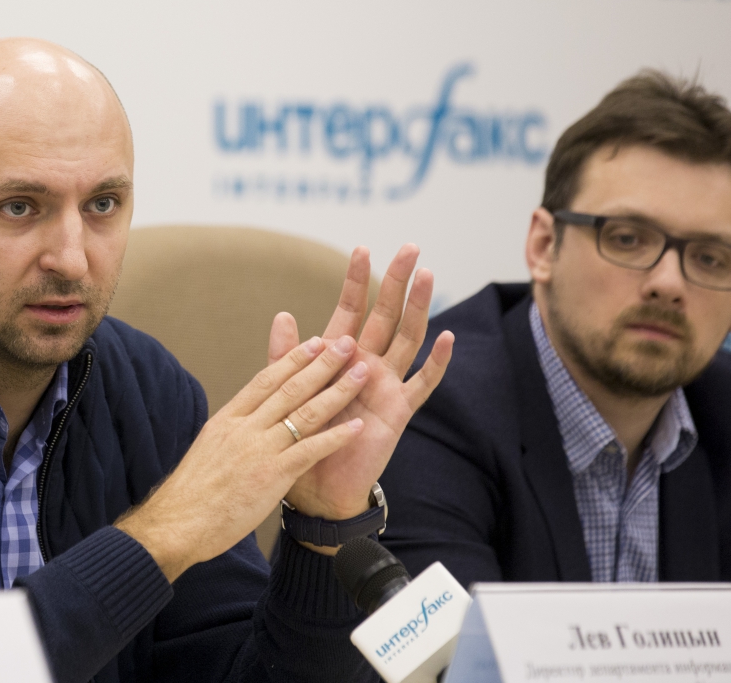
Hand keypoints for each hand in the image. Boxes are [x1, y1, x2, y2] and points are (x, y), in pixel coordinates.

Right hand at [115, 333, 368, 581]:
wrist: (177, 523)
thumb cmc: (190, 495)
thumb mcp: (207, 450)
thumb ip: (231, 433)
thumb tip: (244, 423)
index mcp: (227, 419)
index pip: (264, 380)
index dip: (292, 359)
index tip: (312, 342)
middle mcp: (244, 428)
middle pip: (289, 387)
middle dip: (321, 363)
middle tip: (345, 343)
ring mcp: (258, 449)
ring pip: (304, 412)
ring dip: (336, 390)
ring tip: (360, 373)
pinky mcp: (271, 475)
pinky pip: (309, 450)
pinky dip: (335, 437)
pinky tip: (356, 427)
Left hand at [278, 244, 453, 530]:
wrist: (315, 483)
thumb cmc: (302, 434)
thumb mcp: (288, 390)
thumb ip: (286, 355)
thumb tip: (282, 313)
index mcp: (340, 355)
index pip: (352, 308)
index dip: (357, 280)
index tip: (362, 248)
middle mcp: (368, 363)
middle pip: (387, 313)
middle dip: (397, 280)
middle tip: (410, 247)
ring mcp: (387, 383)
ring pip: (408, 337)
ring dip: (418, 307)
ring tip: (427, 276)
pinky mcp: (399, 409)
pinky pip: (423, 382)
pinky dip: (437, 361)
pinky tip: (447, 337)